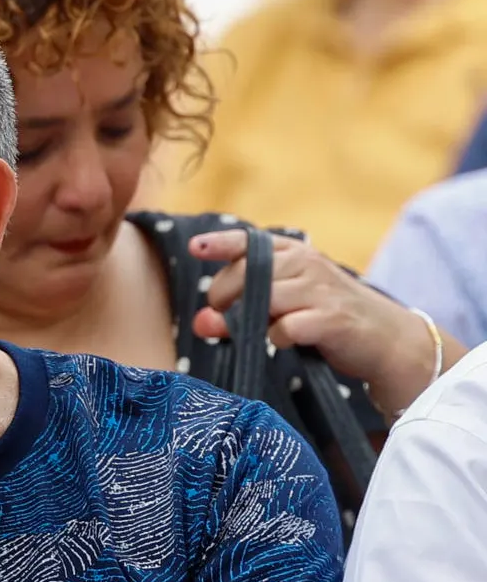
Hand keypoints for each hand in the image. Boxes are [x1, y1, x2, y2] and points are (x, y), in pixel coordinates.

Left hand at [190, 230, 441, 414]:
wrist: (386, 339)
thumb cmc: (325, 317)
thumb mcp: (282, 305)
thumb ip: (239, 310)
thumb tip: (198, 323)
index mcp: (294, 253)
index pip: (249, 242)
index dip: (220, 244)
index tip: (195, 247)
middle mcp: (307, 264)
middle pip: (244, 274)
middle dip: (224, 297)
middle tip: (225, 315)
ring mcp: (320, 290)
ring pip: (262, 299)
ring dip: (250, 319)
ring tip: (263, 326)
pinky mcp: (331, 318)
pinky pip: (284, 327)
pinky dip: (276, 338)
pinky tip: (286, 340)